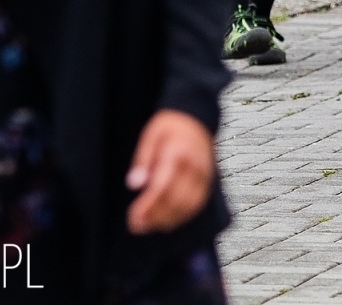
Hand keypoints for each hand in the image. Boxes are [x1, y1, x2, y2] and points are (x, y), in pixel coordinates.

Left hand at [125, 110, 213, 234]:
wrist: (196, 116)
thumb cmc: (170, 126)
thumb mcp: (150, 136)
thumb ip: (142, 160)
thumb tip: (134, 184)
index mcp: (178, 153)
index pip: (162, 187)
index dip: (148, 206)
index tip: (133, 217)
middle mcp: (194, 166)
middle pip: (176, 200)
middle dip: (156, 217)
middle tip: (137, 225)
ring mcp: (204, 174)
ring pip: (189, 206)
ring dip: (169, 219)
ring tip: (150, 225)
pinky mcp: (209, 179)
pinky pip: (198, 203)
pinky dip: (184, 215)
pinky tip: (168, 219)